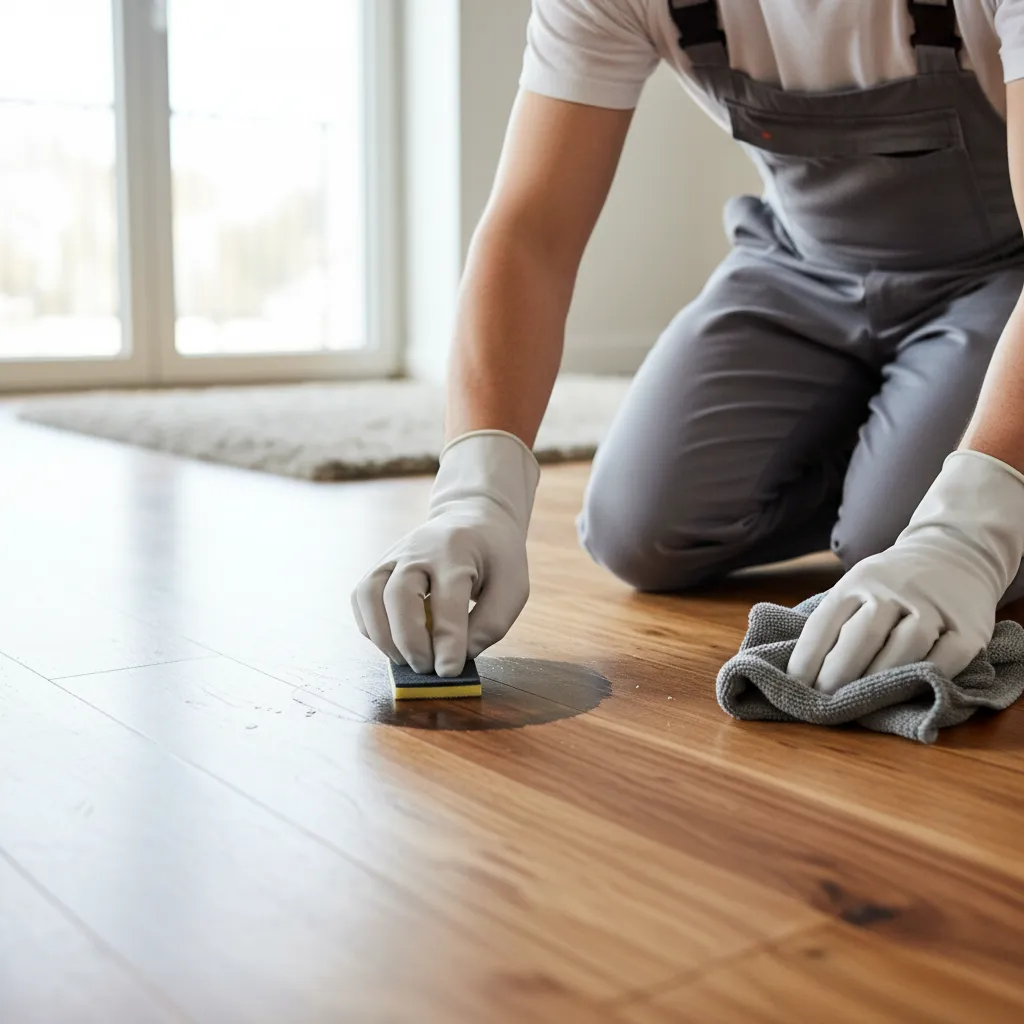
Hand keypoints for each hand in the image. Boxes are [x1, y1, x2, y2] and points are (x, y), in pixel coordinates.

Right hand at [351, 431, 538, 676]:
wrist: (472, 517)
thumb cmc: (495, 557)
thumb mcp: (513, 586)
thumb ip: (491, 624)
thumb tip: (458, 656)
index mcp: (457, 552)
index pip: (447, 600)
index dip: (447, 641)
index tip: (450, 671)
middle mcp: (419, 550)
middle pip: (399, 595)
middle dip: (410, 640)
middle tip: (427, 668)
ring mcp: (393, 555)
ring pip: (370, 594)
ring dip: (383, 636)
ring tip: (406, 661)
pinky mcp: (379, 565)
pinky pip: (361, 598)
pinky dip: (371, 626)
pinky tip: (393, 644)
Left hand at [788, 451, 1023, 692]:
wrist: (955, 552)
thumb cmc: (892, 584)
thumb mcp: (858, 586)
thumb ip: (835, 621)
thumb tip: (799, 672)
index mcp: (857, 581)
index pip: (824, 623)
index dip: (805, 660)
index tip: (794, 688)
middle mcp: (893, 590)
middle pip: (861, 636)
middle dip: (837, 675)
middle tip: (824, 703)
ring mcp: (933, 607)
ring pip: (904, 648)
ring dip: (879, 681)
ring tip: (861, 705)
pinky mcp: (969, 627)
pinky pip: (947, 658)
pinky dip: (926, 679)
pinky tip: (907, 693)